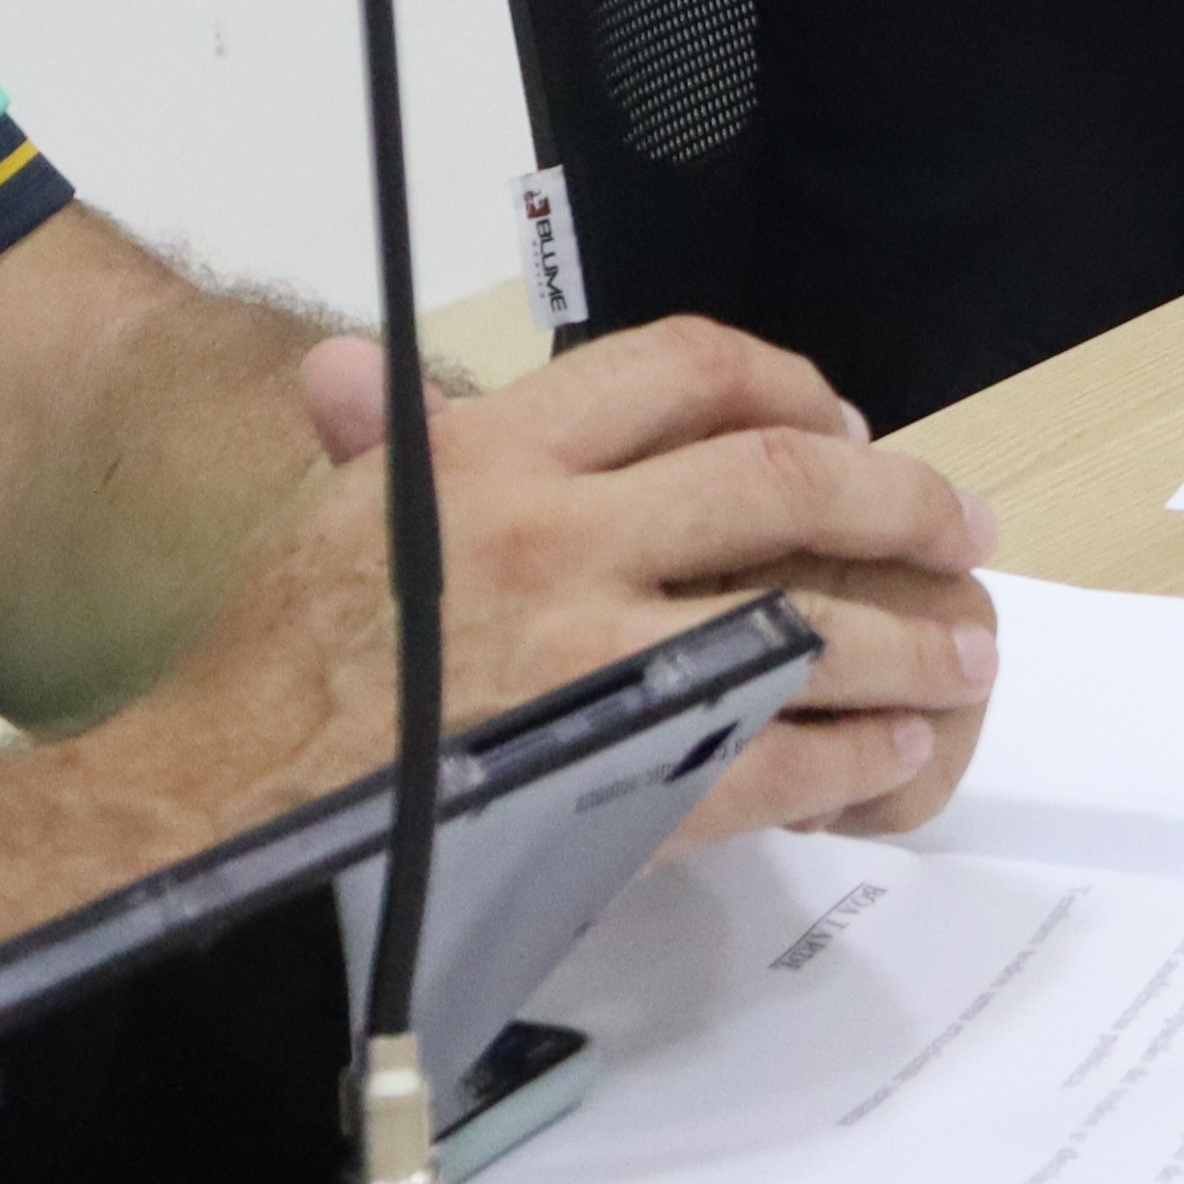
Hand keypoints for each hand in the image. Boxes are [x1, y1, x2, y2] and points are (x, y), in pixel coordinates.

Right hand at [126, 317, 1000, 845]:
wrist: (213, 816)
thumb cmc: (275, 671)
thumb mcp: (341, 521)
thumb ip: (390, 437)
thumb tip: (347, 367)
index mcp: (496, 455)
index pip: (682, 368)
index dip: (786, 381)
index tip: (841, 414)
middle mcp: (558, 534)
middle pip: (782, 478)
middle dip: (896, 494)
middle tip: (961, 521)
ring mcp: (596, 659)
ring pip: (807, 618)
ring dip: (911, 635)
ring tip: (970, 649)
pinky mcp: (619, 776)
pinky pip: (777, 753)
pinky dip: (854, 750)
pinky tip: (894, 746)